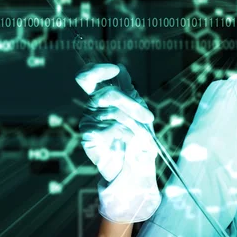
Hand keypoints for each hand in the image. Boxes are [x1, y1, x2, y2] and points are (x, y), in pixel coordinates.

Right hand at [76, 63, 160, 222]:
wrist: (135, 168)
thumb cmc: (138, 139)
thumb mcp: (138, 111)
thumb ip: (128, 91)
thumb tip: (120, 68)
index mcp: (103, 97)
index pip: (88, 76)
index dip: (98, 69)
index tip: (114, 70)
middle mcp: (93, 107)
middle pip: (108, 94)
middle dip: (133, 106)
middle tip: (149, 119)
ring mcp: (88, 120)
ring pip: (114, 111)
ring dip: (135, 124)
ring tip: (142, 137)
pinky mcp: (88, 135)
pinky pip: (111, 126)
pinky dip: (126, 134)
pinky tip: (128, 143)